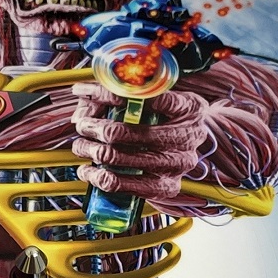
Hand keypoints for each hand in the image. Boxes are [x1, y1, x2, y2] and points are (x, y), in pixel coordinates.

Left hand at [69, 84, 206, 200]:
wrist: (197, 148)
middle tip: (82, 125)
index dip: (104, 94)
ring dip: (89, 151)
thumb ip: (128, 92)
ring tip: (80, 145)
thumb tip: (84, 97)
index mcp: (187, 108)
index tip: (82, 90)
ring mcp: (175, 165)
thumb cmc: (174, 120)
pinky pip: (120, 184)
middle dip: (92, 127)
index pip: (139, 97)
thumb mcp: (162, 98)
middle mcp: (184, 137)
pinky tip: (87, 170)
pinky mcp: (164, 187)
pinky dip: (96, 177)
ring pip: (116, 158)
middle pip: (122, 132)